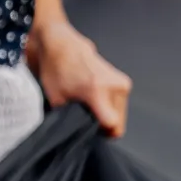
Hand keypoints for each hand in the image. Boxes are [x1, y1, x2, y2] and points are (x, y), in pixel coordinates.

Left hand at [30, 13, 130, 136]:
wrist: (63, 47)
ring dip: (105, 114)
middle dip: (101, 123)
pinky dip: (108, 106)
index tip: (89, 129)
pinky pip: (119, 105)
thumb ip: (69, 119)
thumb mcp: (56, 100)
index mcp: (97, 91)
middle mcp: (114, 86)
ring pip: (119, 115)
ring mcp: (122, 84)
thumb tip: (75, 133)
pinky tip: (94, 97)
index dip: (100, 133)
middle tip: (85, 113)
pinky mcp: (124, 82)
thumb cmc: (57, 70)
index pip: (113, 125)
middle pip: (117, 122)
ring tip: (89, 103)